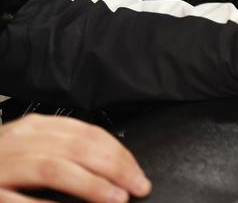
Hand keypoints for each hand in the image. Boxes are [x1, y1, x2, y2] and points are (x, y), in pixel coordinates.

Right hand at [0, 113, 150, 202]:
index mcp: (35, 127)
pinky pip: (18, 200)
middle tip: (137, 187)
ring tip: (115, 199)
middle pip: (78, 149)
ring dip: (90, 185)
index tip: (138, 174)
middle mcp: (19, 141)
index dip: (119, 155)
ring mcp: (1, 166)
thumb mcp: (30, 148)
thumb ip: (64, 152)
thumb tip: (112, 170)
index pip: (89, 135)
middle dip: (114, 169)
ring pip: (54, 169)